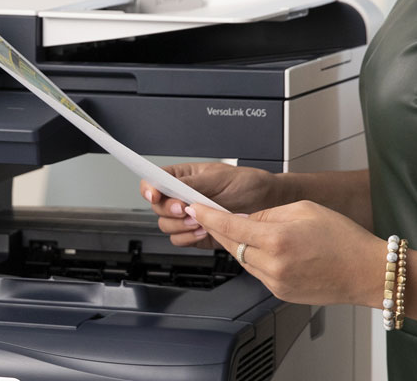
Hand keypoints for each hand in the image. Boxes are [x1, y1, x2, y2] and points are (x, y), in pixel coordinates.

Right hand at [140, 162, 282, 250]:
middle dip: (169, 210)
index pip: (155, 180)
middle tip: (185, 209)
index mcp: (183, 177)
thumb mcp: (220, 177)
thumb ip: (194, 183)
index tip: (155, 194)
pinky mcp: (195, 234)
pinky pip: (180, 240)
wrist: (267, 204)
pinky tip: (204, 231)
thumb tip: (173, 186)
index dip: (149, 187)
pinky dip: (188, 238)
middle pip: (157, 207)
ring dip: (180, 226)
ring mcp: (188, 216)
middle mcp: (182, 196)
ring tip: (200, 221)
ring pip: (166, 226)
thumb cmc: (247, 184)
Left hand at [184, 200, 385, 307]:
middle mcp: (272, 264)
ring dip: (240, 244)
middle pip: (231, 245)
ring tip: (252, 230)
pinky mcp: (280, 293)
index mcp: (277, 239)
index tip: (194, 208)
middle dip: (220, 229)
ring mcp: (275, 282)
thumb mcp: (305, 209)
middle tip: (213, 215)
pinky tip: (270, 249)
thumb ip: (270, 212)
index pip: (229, 226)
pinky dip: (256, 258)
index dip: (208, 217)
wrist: (365, 271)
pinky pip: (258, 272)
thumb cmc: (344, 239)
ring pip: (243, 260)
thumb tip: (247, 216)